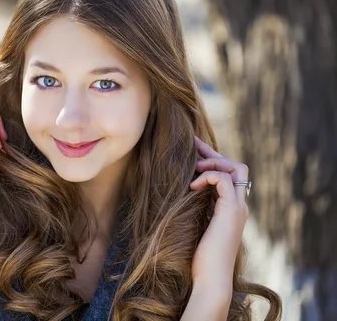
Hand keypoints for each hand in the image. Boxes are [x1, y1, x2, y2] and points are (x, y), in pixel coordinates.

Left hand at [189, 137, 248, 293]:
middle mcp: (240, 206)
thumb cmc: (199, 257)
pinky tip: (193, 186)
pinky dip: (209, 176)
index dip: (213, 160)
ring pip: (238, 168)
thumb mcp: (196, 224)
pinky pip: (225, 180)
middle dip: (214, 153)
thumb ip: (196, 208)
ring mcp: (238, 208)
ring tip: (194, 168)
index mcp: (232, 208)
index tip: (194, 150)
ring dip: (213, 162)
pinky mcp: (231, 211)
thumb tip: (181, 192)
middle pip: (237, 167)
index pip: (230, 175)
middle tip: (192, 143)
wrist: (211, 277)